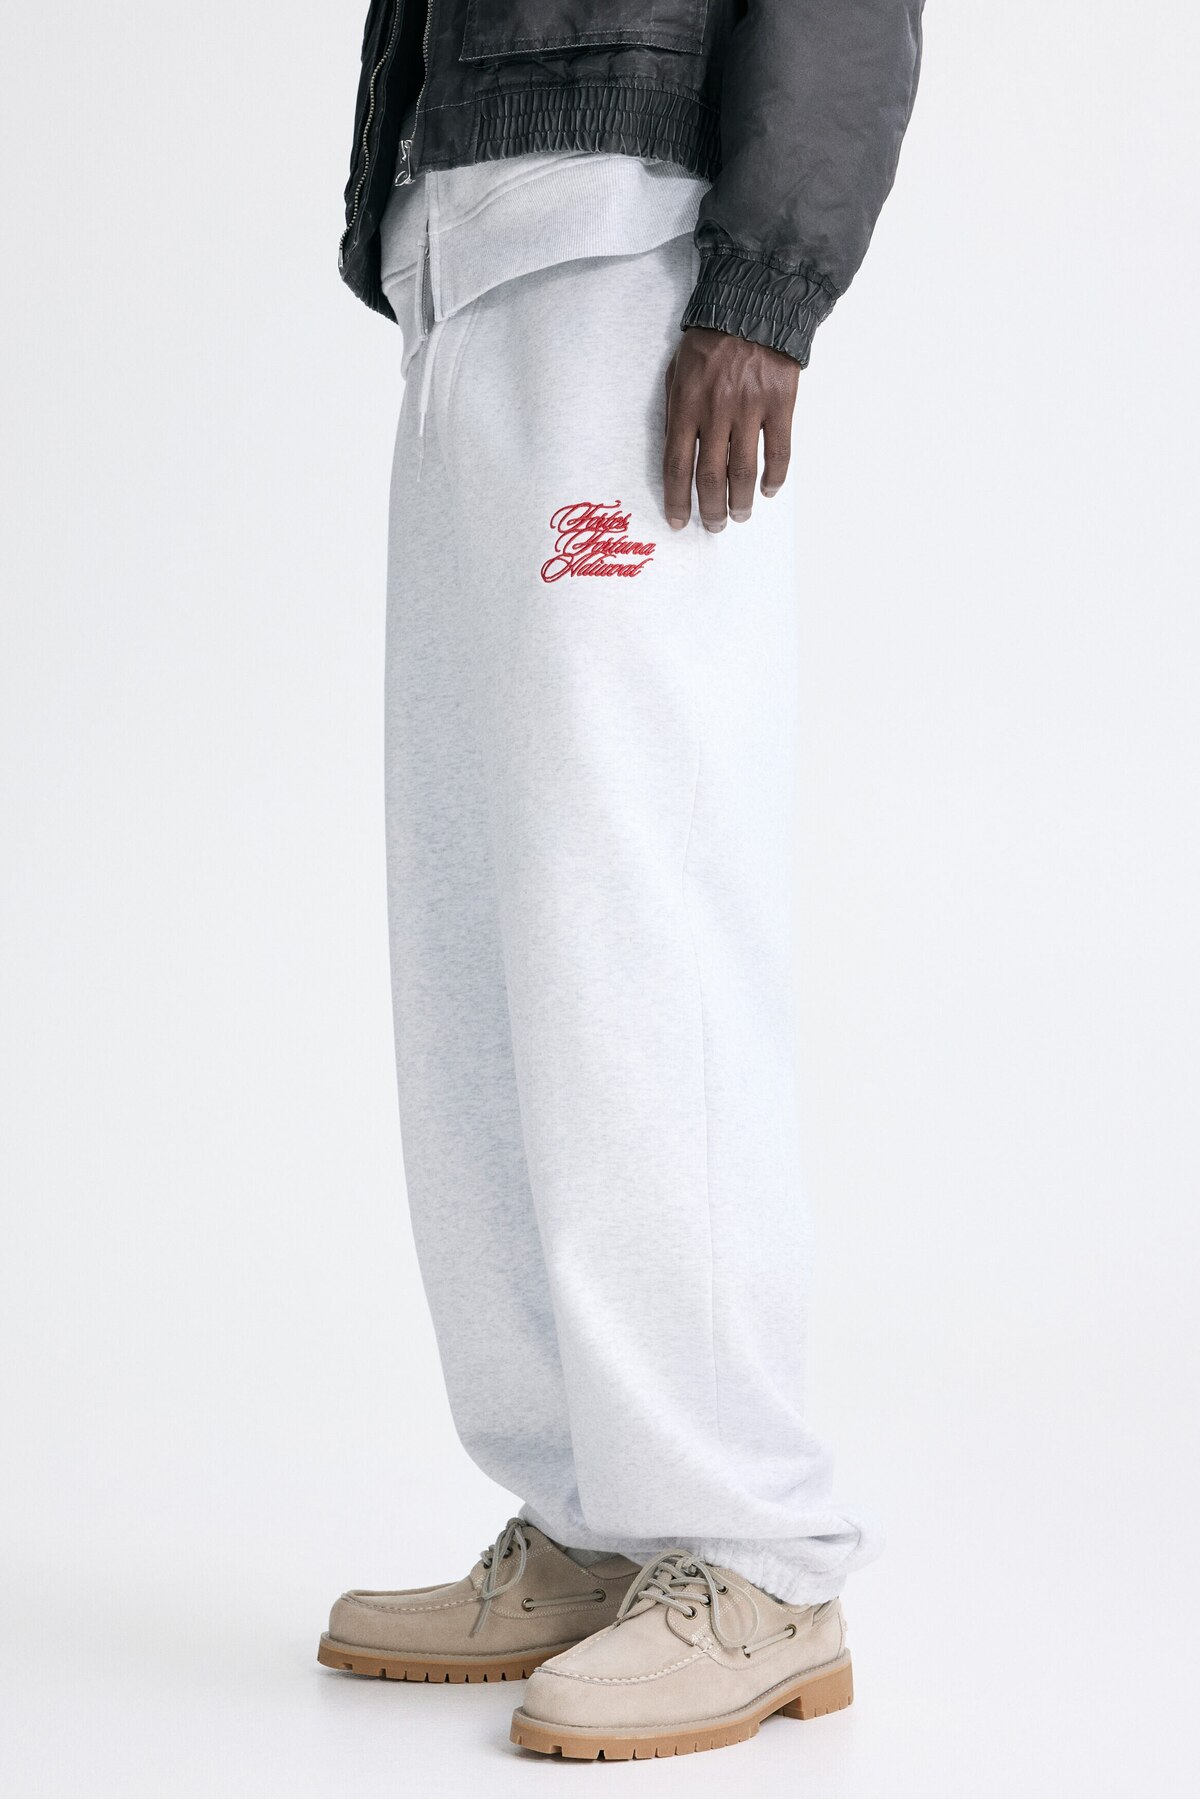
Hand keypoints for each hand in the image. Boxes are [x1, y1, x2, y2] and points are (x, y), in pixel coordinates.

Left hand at [662, 327, 799, 531]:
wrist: (754, 305)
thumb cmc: (710, 340)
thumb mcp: (676, 371)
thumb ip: (675, 411)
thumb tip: (675, 455)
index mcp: (686, 404)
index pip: (676, 464)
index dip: (677, 499)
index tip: (679, 521)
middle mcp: (716, 410)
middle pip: (710, 476)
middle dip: (710, 509)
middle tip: (714, 526)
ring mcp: (751, 408)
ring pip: (744, 471)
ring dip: (741, 501)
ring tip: (740, 515)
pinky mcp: (780, 404)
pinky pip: (779, 451)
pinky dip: (775, 477)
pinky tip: (770, 490)